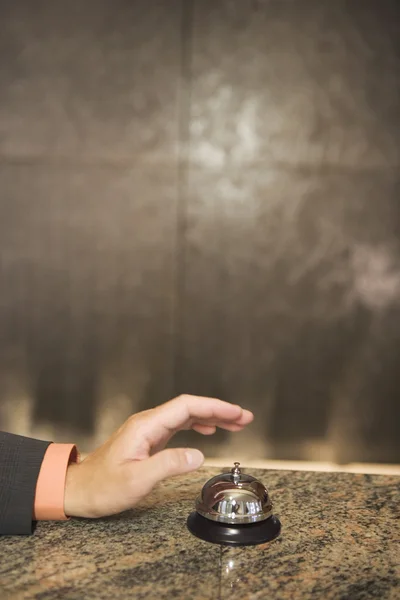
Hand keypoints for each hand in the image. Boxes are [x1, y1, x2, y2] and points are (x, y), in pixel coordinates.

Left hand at [64, 395, 252, 517]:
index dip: (214, 407)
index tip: (235, 412)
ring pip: (185, 416)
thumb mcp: (136, 480)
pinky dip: (197, 426)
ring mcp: (148, 430)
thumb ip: (168, 464)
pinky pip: (178, 426)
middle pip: (189, 408)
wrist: (79, 489)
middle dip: (219, 410)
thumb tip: (198, 454)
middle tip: (244, 417)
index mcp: (146, 426)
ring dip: (211, 417)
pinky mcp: (149, 440)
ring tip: (235, 424)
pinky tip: (207, 431)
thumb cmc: (102, 486)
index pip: (186, 407)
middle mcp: (148, 423)